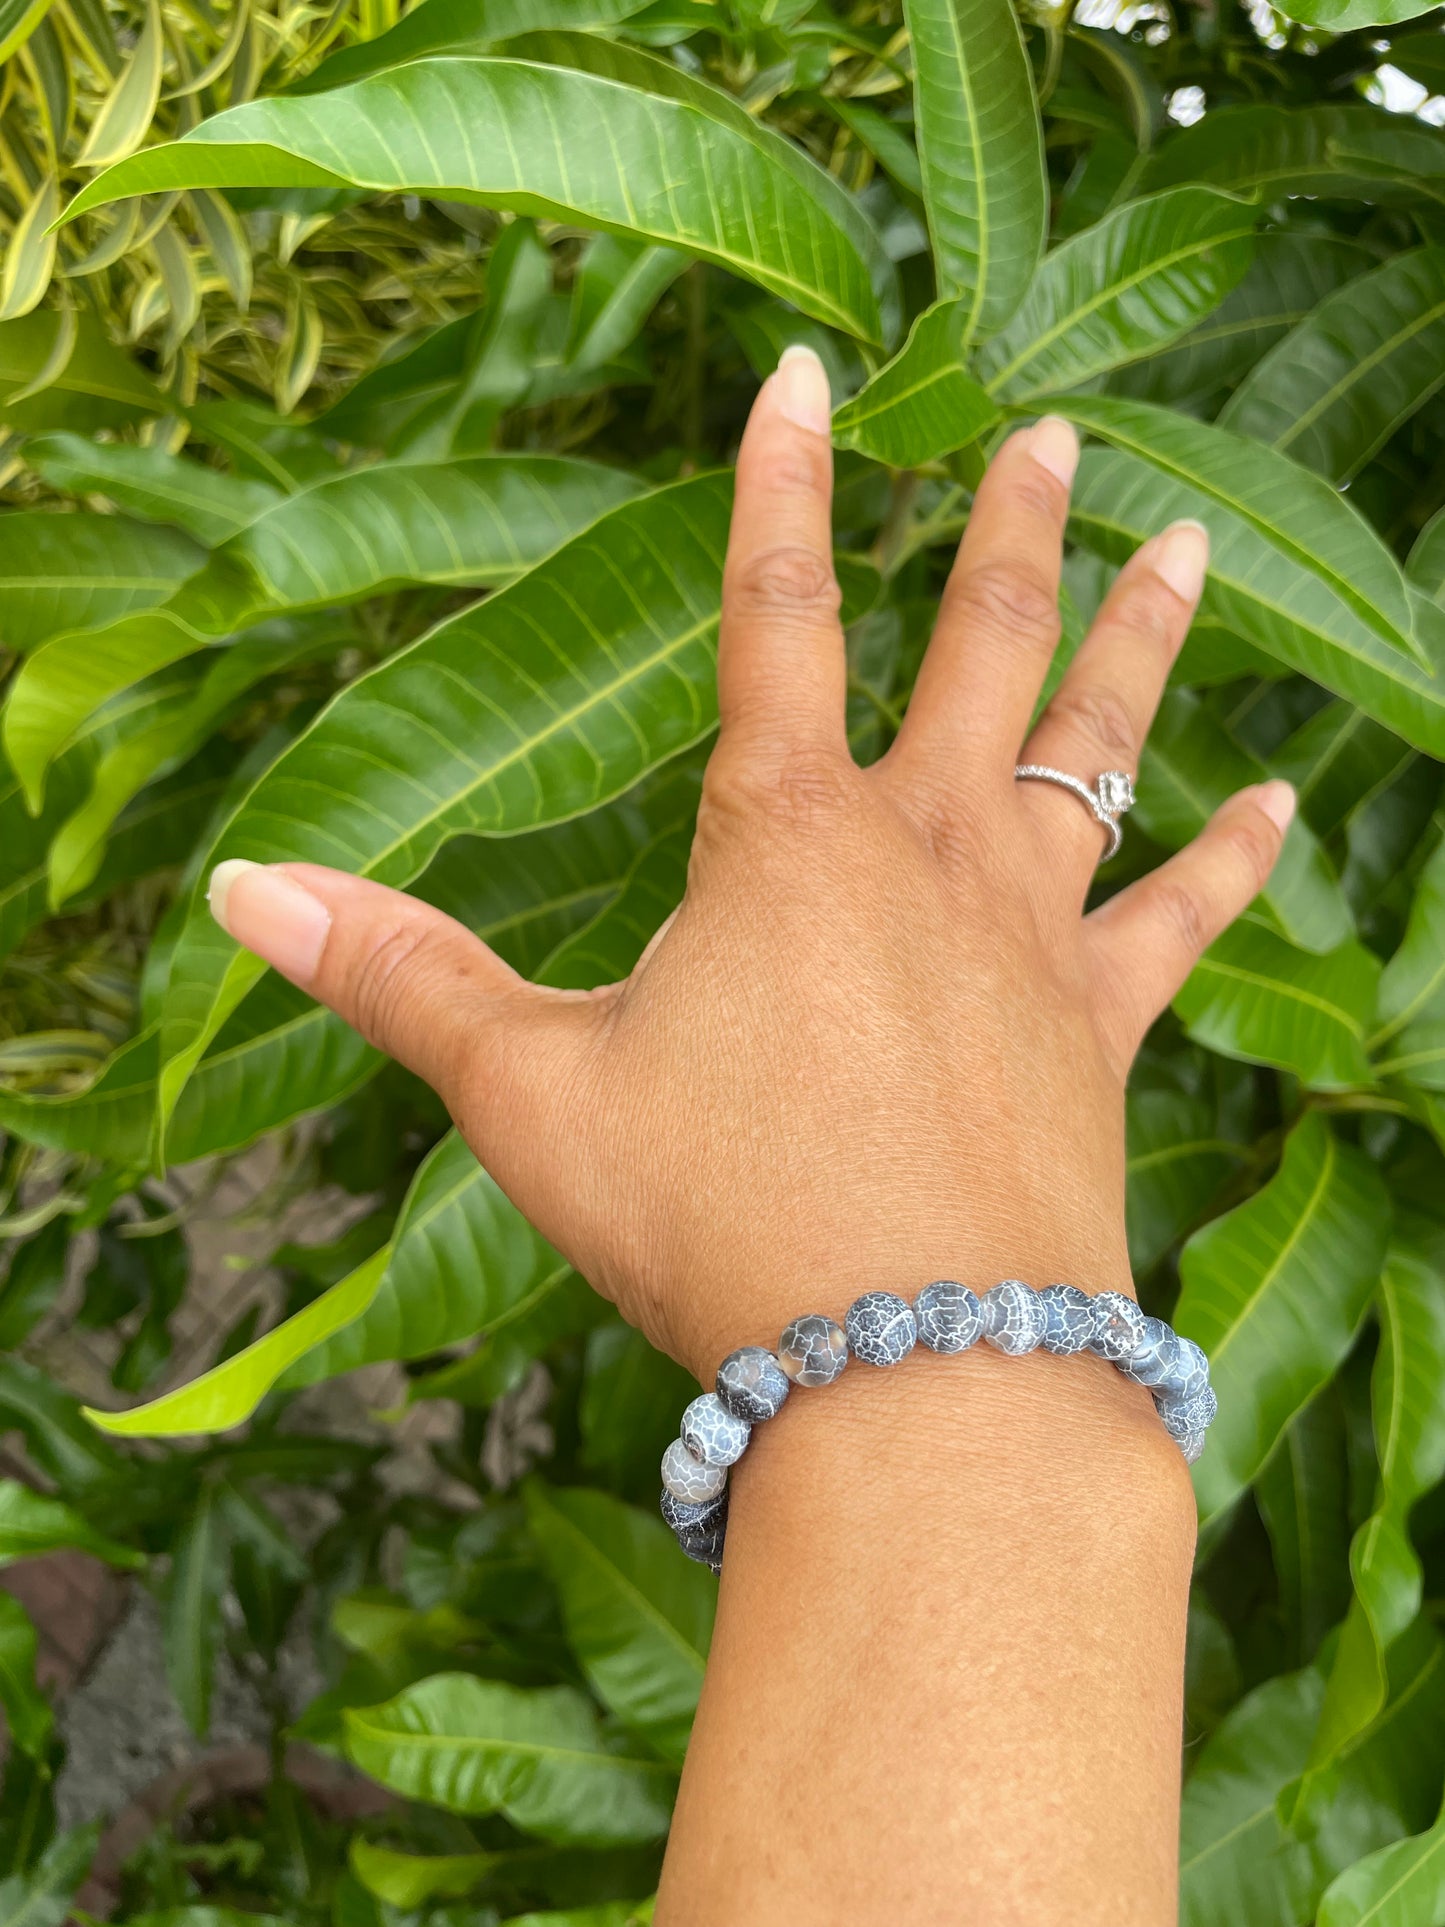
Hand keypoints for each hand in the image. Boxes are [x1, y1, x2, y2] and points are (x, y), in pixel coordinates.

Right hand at [207, 347, 1292, 1383]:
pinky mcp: (1099, 1028)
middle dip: (1007, 528)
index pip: (773, 612)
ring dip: (1140, 637)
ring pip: (1095, 746)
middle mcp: (924, 851)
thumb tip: (242, 888)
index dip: (778, 484)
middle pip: (977, 646)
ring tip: (1185, 538)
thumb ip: (398, 975)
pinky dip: (1230, 856)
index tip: (803, 372)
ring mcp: (1028, 933)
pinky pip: (1180, 915)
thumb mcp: (529, 1093)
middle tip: (1051, 431)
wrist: (915, 1365)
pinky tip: (1277, 797)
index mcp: (783, 838)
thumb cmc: (715, 1223)